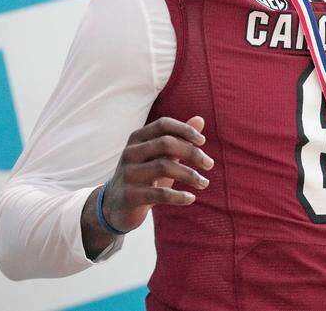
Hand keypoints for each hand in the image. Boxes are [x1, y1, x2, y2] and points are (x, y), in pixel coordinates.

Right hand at [103, 115, 213, 230]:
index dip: (184, 129)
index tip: (202, 141)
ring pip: (164, 167)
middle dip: (192, 153)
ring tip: (204, 183)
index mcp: (137, 138)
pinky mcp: (130, 196)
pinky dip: (179, 196)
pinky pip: (159, 194)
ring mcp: (128, 174)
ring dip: (190, 175)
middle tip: (209, 164)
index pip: (163, 124)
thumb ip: (178, 139)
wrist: (116, 207)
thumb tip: (200, 119)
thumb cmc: (144, 176)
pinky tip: (191, 198)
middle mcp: (130, 152)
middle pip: (166, 143)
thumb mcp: (160, 156)